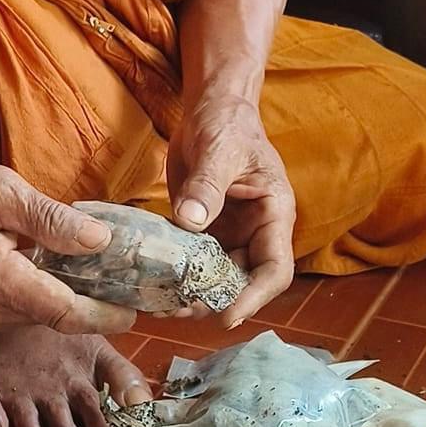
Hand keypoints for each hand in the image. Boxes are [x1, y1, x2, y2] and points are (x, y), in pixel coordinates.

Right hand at [0, 159, 135, 335]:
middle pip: (57, 318)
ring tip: (98, 270)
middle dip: (94, 304)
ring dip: (70, 298)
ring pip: (40, 315)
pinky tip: (57, 267)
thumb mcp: (0, 190)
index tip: (133, 306)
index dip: (105, 315)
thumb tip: (100, 240)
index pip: (65, 313)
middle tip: (127, 280)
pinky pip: (21, 309)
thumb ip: (51, 219)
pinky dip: (45, 293)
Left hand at [166, 98, 295, 324]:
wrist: (210, 110)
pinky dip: (175, 277)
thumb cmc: (227, 123)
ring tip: (159, 305)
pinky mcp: (203, 233)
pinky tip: (151, 285)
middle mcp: (255, 232)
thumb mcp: (218, 150)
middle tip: (178, 312)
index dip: (254, 297)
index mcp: (273, 214)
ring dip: (191, 295)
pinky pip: (192, 264)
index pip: (275, 269)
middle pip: (243, 282)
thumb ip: (207, 186)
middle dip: (214, 302)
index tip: (226, 316)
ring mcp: (229, 235)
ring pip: (215, 279)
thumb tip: (191, 221)